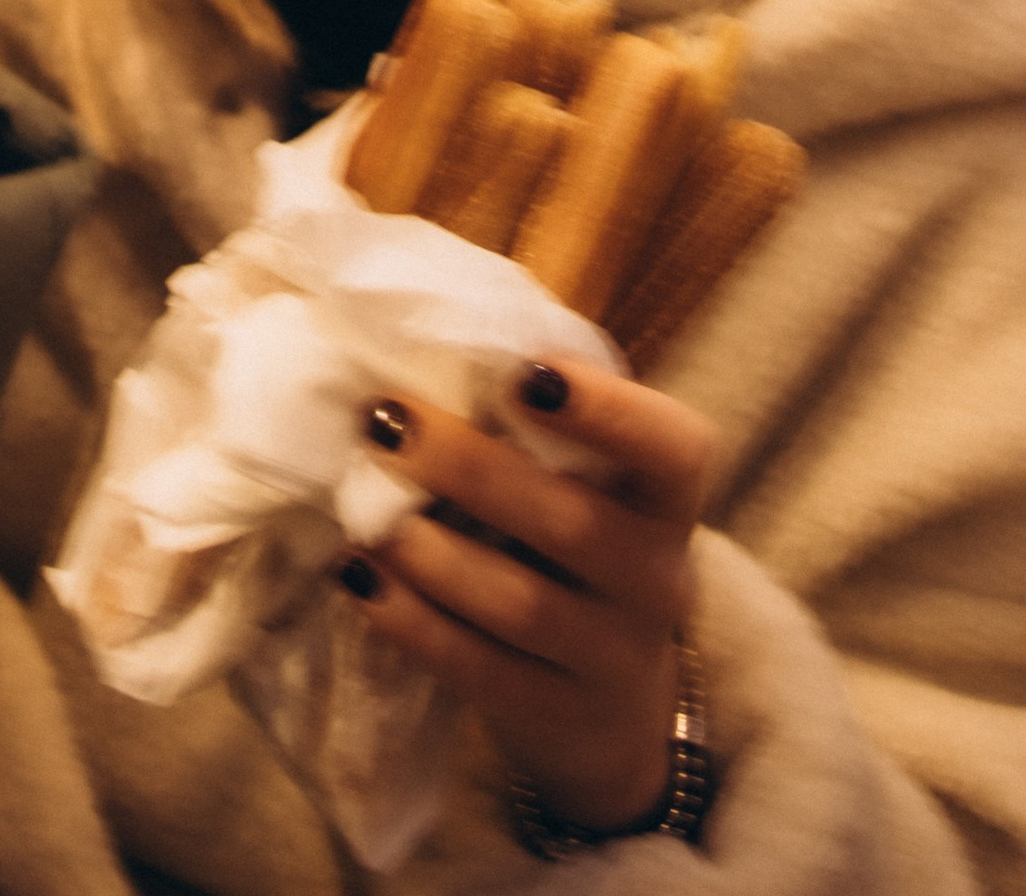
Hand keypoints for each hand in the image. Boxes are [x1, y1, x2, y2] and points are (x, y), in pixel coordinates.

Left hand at [339, 363, 714, 835]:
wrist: (611, 701)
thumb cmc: (574, 536)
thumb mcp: (582, 477)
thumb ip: (530, 408)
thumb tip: (417, 313)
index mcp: (668, 499)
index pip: (675, 450)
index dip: (608, 411)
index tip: (526, 371)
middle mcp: (659, 581)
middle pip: (577, 527)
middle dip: (472, 470)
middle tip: (383, 418)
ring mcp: (613, 659)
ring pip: (521, 606)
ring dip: (429, 553)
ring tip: (359, 507)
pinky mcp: (557, 719)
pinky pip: (479, 672)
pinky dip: (411, 623)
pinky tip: (358, 577)